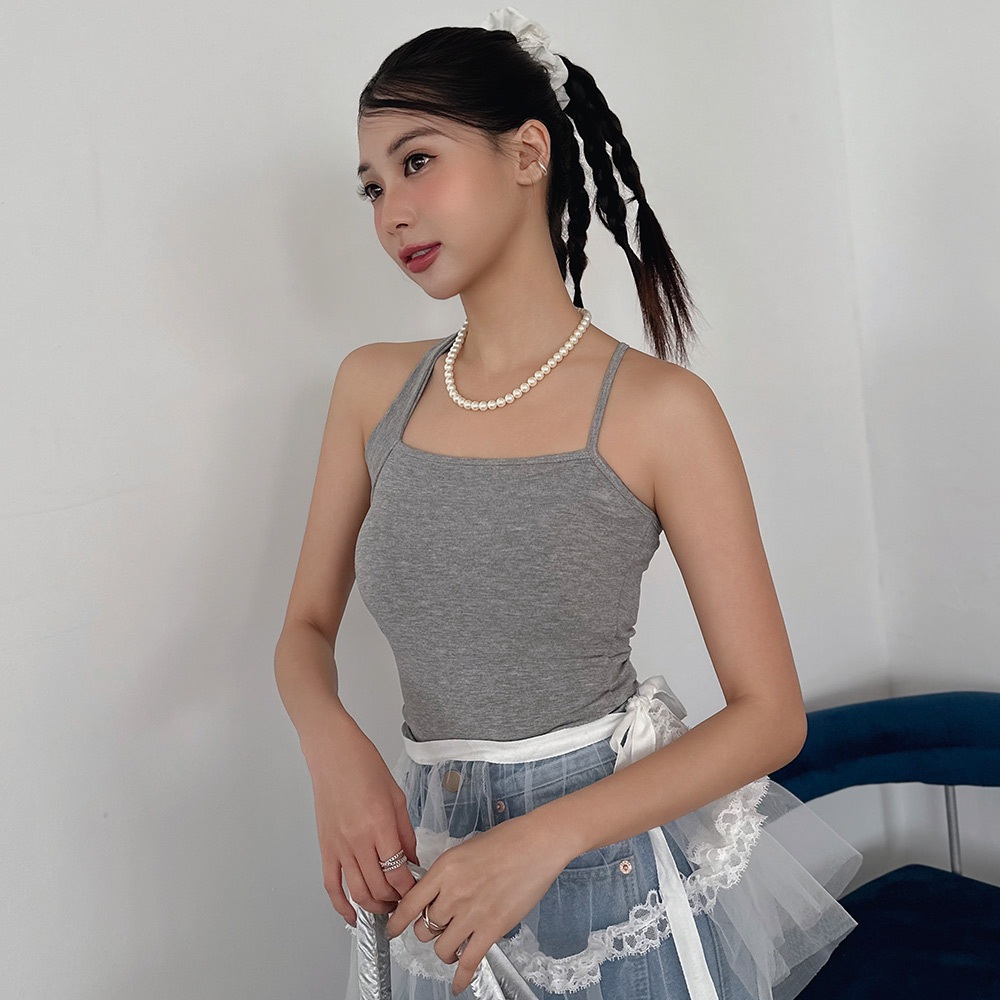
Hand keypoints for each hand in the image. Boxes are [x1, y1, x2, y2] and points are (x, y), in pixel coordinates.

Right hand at [302, 716, 418, 925]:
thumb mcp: (397, 797)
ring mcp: (339, 846)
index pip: (398, 873)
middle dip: (396, 901)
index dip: (410, 889)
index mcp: (380, 825)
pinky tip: (352, 916)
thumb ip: (406, 833)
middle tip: (406, 901)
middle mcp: (358, 840)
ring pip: (357, 892)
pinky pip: (332, 886)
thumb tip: (412, 861)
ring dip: (374, 907)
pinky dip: (341, 906)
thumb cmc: (364, 765)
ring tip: (387, 908)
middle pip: (379, 887)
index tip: (418, 891)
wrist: (333, 753)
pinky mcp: (325, 848)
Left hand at [385, 813, 570, 995]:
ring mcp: (472, 913)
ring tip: (452, 945)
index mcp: (443, 869)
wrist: (537, 844)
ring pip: (441, 948)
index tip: (392, 929)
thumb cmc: (507, 840)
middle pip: (424, 928)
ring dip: (444, 950)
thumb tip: (436, 891)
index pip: (409, 903)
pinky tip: (458, 983)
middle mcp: (452, 893)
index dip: (397, 922)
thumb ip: (447, 873)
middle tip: (437, 927)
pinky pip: (468, 961)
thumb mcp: (465, 849)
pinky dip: (461, 977)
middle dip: (427, 931)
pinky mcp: (492, 928)